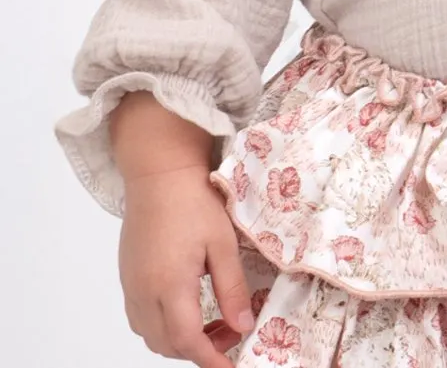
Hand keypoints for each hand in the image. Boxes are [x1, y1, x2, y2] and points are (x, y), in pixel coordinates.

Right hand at [120, 163, 251, 367]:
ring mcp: (131, 286)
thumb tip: (243, 326)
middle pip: (167, 344)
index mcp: (169, 286)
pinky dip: (164, 325)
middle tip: (230, 334)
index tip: (231, 366)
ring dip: (180, 339)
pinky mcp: (127, 276)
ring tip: (214, 322)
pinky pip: (141, 317)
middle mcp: (143, 293)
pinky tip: (188, 307)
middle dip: (199, 350)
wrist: (159, 174)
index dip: (211, 359)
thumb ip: (231, 288)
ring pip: (151, 334)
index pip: (187, 341)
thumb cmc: (195, 202)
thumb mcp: (223, 243)